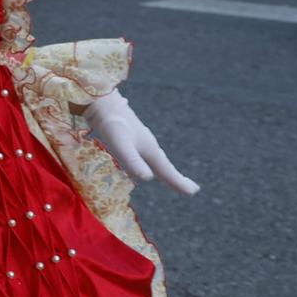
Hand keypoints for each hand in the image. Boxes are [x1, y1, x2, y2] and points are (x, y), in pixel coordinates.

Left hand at [83, 92, 198, 194]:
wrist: (104, 103)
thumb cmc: (112, 125)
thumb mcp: (122, 145)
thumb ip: (133, 161)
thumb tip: (148, 179)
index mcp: (150, 150)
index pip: (167, 171)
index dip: (178, 183)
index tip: (193, 193)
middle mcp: (149, 146)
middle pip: (165, 167)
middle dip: (176, 178)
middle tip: (193, 190)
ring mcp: (141, 141)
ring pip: (156, 161)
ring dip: (165, 172)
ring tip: (172, 179)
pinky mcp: (131, 138)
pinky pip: (145, 155)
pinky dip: (150, 164)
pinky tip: (146, 164)